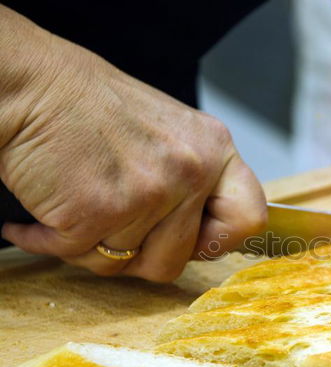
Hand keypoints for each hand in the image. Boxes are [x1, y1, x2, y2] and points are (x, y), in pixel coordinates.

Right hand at [0, 29, 265, 280]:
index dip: (218, 242)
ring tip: (74, 209)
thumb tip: (203, 240)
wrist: (26, 84)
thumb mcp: (168, 134)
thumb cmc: (88, 108)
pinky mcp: (101, 211)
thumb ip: (193, 183)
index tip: (192, 241)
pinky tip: (39, 219)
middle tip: (110, 227)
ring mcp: (149, 192)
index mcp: (214, 150)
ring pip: (125, 264)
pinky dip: (50, 243)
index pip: (249, 219)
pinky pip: (80, 256)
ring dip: (91, 247)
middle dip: (137, 255)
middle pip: (176, 260)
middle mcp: (191, 170)